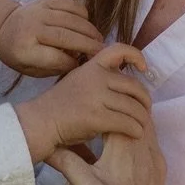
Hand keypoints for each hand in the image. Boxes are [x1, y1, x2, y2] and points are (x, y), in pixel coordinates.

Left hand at [0, 0, 102, 75]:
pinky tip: (87, 24)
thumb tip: (79, 62)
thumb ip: (53, 67)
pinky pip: (71, 4)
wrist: (2, 26)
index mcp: (24, 49)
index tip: (82, 66)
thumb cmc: (18, 54)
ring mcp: (40, 11)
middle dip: (88, 46)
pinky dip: (83, 14)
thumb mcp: (30, 69)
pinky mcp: (47, 0)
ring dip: (90, 30)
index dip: (72, 62)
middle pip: (66, 36)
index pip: (55, 57)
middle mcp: (32, 28)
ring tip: (99, 40)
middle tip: (102, 53)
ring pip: (72, 20)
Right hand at [12, 45, 151, 163]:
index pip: (119, 49)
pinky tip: (134, 134)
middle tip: (145, 111)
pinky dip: (135, 130)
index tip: (144, 68)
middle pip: (135, 86)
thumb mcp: (77, 81)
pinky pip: (128, 123)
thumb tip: (123, 77)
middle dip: (145, 101)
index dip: (136, 56)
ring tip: (141, 127)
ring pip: (134, 107)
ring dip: (142, 119)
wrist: (39, 123)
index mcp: (91, 66)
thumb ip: (97, 78)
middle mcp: (96, 78)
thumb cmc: (58, 107)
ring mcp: (97, 97)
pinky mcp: (98, 117)